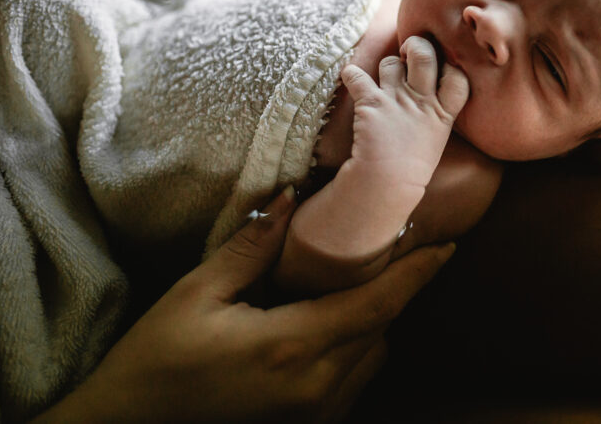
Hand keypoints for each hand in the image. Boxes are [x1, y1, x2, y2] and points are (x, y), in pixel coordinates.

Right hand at [35, 189, 455, 422]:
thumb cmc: (153, 363)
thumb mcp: (195, 294)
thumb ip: (251, 246)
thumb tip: (289, 198)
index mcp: (292, 346)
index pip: (377, 303)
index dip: (418, 273)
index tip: (447, 245)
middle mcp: (315, 386)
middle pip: (382, 328)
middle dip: (393, 288)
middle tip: (393, 248)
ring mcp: (313, 415)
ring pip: (372, 358)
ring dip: (373, 321)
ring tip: (353, 284)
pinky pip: (352, 383)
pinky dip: (355, 350)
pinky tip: (327, 327)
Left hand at [341, 35, 469, 191]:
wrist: (386, 184)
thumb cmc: (411, 168)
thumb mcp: (434, 140)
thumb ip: (434, 115)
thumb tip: (428, 95)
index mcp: (441, 113)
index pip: (458, 78)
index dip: (452, 67)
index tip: (444, 68)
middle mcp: (421, 101)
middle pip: (424, 55)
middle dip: (416, 45)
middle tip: (408, 51)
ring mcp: (396, 100)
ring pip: (391, 62)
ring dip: (386, 66)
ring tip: (384, 79)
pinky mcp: (371, 103)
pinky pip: (356, 75)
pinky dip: (351, 74)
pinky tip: (351, 78)